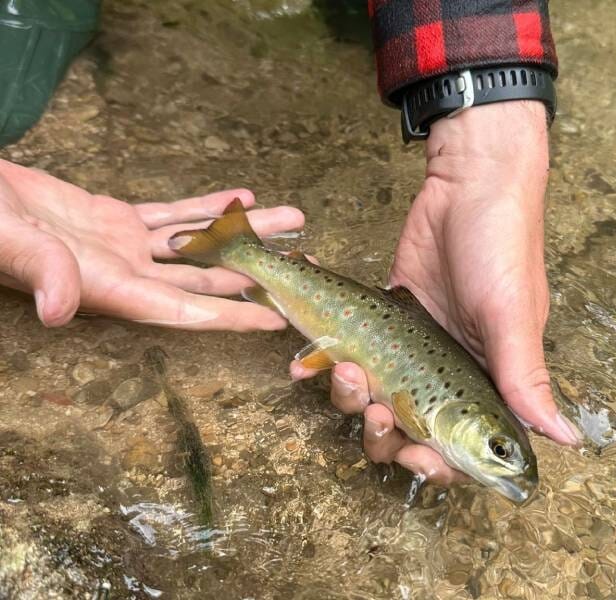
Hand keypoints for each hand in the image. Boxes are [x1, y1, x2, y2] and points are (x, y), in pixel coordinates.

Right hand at [0, 159, 303, 329]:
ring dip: (244, 233)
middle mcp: (125, 273)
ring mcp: (122, 246)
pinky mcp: (113, 218)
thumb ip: (41, 272)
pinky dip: (206, 207)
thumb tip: (58, 311)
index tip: (276, 320)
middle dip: (257, 271)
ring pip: (197, 242)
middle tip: (306, 263)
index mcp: (108, 288)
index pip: (183, 308)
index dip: (232, 315)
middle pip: (207, 277)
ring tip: (291, 220)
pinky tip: (240, 198)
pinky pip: (172, 215)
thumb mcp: (8, 243)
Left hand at [293, 101, 580, 484]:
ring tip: (341, 366)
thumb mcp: (511, 314)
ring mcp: (412, 346)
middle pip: (406, 431)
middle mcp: (450, 372)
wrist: (467, 180)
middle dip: (383, 432)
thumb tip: (567, 440)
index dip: (433, 463)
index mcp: (488, 381)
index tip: (412, 454)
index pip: (459, 447)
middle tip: (374, 406)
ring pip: (370, 397)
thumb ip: (525, 377)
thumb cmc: (502, 244)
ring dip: (349, 396)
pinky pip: (346, 352)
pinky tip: (304, 360)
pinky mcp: (383, 317)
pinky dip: (321, 362)